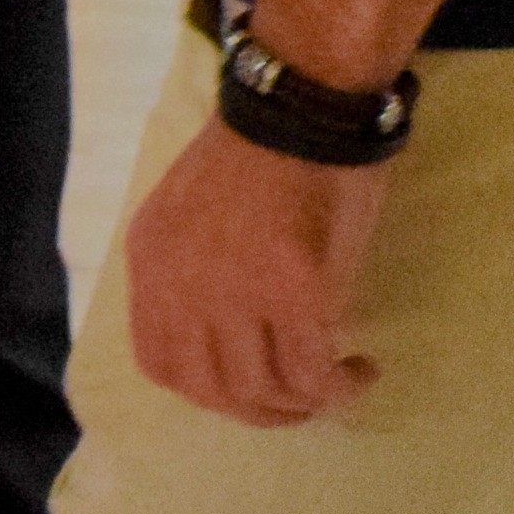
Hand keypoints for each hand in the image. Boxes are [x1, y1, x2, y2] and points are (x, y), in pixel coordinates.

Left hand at [120, 119, 391, 425]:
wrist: (306, 102)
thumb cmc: (263, 144)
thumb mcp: (191, 207)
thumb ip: (194, 267)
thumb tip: (232, 328)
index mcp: (152, 261)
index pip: (160, 361)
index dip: (206, 389)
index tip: (247, 385)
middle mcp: (181, 286)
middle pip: (211, 390)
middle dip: (260, 411)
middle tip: (300, 403)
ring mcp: (234, 293)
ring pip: (262, 390)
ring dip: (304, 404)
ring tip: (339, 384)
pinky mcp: (292, 293)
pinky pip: (311, 371)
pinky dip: (338, 386)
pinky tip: (361, 370)